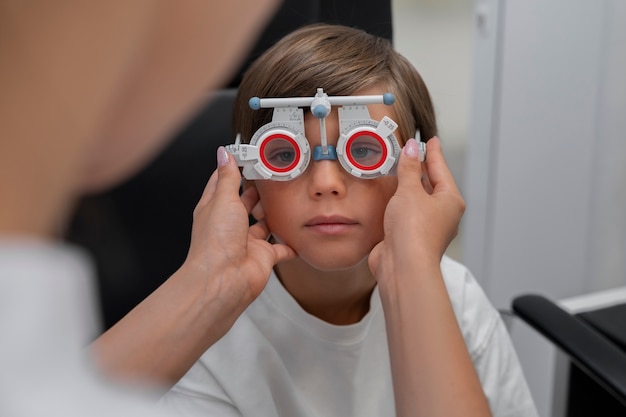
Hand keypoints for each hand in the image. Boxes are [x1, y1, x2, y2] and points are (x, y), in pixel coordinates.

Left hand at [182, 146, 295, 317]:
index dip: (235, 170)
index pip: (223, 184)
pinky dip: (290, 243)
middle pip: (246, 203)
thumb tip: (223, 154)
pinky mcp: (263, 257)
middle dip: (259, 191)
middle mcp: (231, 225)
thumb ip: (228, 177)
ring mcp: (247, 242)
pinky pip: (281, 249)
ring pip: (264, 224)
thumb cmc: (216, 242)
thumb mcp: (223, 200)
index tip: (249, 156)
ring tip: (289, 198)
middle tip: (276, 175)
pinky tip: (299, 233)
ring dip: (275, 215)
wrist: (224, 280)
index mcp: (215, 209)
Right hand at [368, 137, 464, 282]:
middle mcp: (442, 214)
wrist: (403, 266)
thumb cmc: (414, 232)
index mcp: (450, 200)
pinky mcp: (410, 237)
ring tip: (400, 171)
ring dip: (409, 186)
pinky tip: (391, 197)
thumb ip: (409, 168)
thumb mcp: (410, 191)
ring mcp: (426, 227)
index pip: (441, 169)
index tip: (430, 140)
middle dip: (422, 169)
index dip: (433, 153)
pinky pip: (406, 213)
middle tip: (414, 152)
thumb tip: (411, 149)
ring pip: (418, 200)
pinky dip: (399, 203)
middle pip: (432, 184)